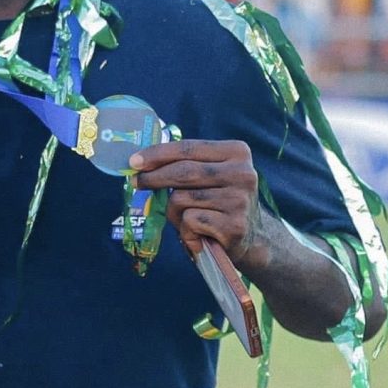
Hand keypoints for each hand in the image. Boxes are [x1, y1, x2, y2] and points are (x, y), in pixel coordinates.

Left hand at [130, 139, 265, 268]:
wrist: (253, 239)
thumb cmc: (219, 202)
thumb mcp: (210, 176)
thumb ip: (185, 165)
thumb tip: (140, 163)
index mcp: (236, 152)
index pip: (188, 148)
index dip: (157, 154)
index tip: (133, 161)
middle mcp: (242, 173)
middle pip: (183, 172)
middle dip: (153, 178)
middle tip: (135, 183)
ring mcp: (239, 200)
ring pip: (181, 198)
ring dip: (174, 213)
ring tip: (188, 220)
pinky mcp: (234, 226)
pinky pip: (189, 221)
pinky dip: (186, 231)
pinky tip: (200, 235)